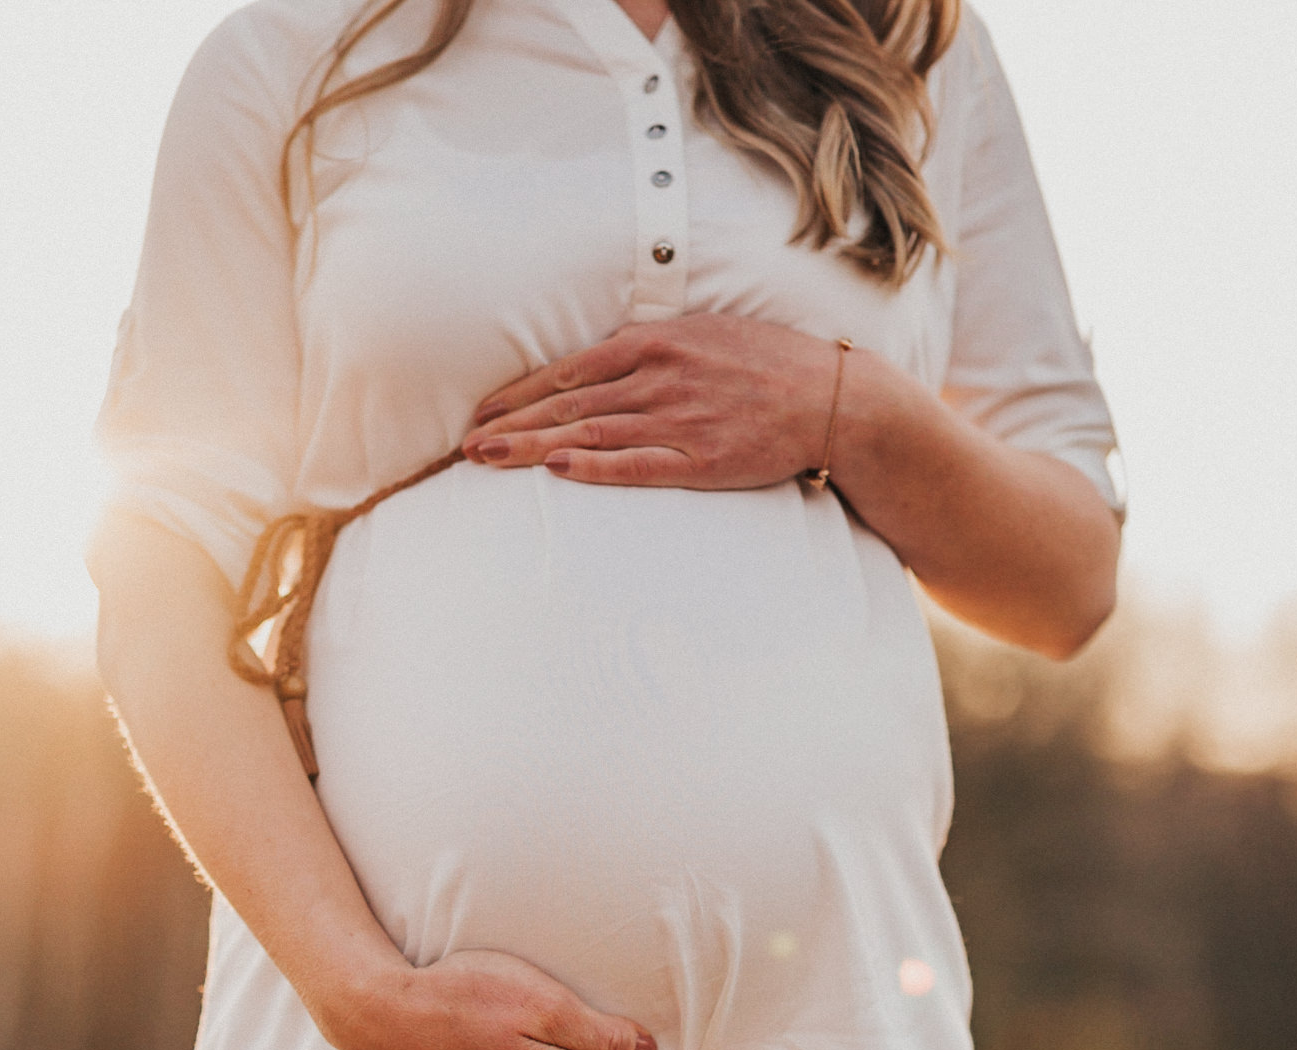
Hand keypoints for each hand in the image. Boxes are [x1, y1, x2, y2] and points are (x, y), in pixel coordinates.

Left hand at [461, 313, 849, 487]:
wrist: (832, 398)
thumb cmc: (767, 365)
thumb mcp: (703, 334)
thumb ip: (650, 348)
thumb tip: (599, 363)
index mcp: (656, 342)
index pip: (568, 370)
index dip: (519, 395)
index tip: (482, 414)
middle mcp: (660, 377)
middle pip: (567, 403)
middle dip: (510, 425)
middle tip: (465, 445)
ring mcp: (679, 420)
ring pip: (589, 432)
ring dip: (532, 447)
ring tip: (487, 460)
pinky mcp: (701, 460)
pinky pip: (636, 464)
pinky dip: (593, 465)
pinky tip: (556, 469)